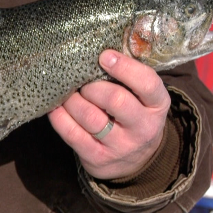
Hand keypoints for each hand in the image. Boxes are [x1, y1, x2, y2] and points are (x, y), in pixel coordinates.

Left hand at [48, 50, 169, 179]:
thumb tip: (96, 51)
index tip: (104, 56)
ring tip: (67, 92)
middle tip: (82, 81)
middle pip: (116, 100)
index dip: (125, 67)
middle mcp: (143, 128)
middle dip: (92, 86)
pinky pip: (72, 134)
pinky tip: (55, 106)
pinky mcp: (97, 158)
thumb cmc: (133, 116)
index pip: (147, 83)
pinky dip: (59, 117)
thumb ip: (128, 77)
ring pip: (90, 117)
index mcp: (157, 105)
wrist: (134, 161)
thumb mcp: (143, 99)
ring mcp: (120, 146)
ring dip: (73, 100)